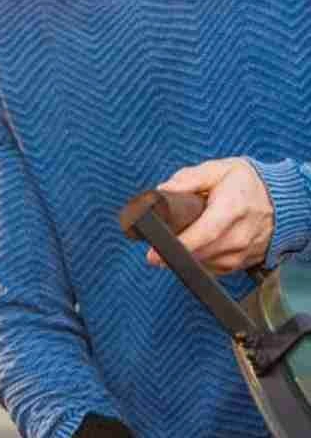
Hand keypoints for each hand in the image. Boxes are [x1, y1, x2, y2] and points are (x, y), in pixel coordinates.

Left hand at [148, 158, 273, 273]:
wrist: (283, 201)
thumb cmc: (248, 184)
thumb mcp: (219, 170)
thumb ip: (188, 179)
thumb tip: (162, 191)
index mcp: (232, 210)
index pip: (203, 235)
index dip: (177, 246)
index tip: (153, 255)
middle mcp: (239, 236)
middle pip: (198, 253)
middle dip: (174, 250)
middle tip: (160, 240)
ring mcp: (241, 254)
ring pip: (202, 263)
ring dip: (188, 252)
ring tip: (189, 233)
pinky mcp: (240, 264)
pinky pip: (212, 268)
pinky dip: (201, 257)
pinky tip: (202, 243)